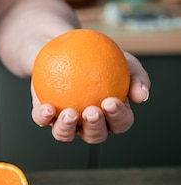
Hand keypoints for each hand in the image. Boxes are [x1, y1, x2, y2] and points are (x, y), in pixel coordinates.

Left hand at [31, 51, 150, 143]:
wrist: (64, 48)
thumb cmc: (100, 58)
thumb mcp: (124, 61)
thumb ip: (137, 77)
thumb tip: (142, 97)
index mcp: (111, 116)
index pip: (120, 124)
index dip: (118, 118)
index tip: (111, 101)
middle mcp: (87, 124)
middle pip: (95, 136)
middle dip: (94, 127)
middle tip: (91, 111)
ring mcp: (64, 122)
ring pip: (65, 135)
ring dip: (67, 128)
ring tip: (69, 112)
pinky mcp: (43, 115)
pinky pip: (41, 120)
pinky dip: (43, 117)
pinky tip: (47, 107)